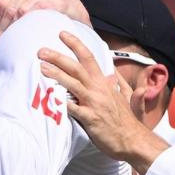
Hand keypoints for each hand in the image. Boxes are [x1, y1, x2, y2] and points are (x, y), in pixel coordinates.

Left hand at [0, 0, 90, 45]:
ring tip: (11, 44)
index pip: (2, 2)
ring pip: (19, 13)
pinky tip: (26, 39)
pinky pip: (34, 16)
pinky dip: (27, 29)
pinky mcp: (54, 1)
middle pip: (9, 8)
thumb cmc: (51, 4)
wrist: (77, 9)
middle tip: (0, 43)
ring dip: (13, 31)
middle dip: (3, 29)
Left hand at [37, 31, 167, 174]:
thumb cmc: (127, 120)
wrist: (134, 141)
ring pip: (73, 84)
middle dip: (58, 57)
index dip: (75, 44)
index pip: (88, 58)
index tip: (62, 34)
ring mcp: (94, 103)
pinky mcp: (90, 119)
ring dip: (56, 74)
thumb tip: (114, 73)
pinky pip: (73, 108)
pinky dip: (63, 102)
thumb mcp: (125, 98)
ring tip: (41, 67)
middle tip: (41, 51)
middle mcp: (98, 90)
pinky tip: (51, 98)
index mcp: (104, 83)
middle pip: (76, 68)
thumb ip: (118, 84)